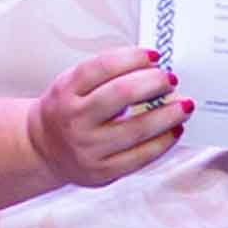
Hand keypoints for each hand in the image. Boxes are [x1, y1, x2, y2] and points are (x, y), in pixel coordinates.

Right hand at [33, 47, 187, 186]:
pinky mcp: (103, 171)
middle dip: (153, 83)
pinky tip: (175, 130)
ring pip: (137, 128)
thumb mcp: (73, 85)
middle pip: (121, 94)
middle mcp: (75, 119)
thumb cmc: (67, 111)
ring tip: (184, 105)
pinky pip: (140, 156)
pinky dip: (163, 142)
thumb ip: (106, 75)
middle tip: (171, 79)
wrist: (43, 149)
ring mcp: (88, 147)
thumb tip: (153, 68)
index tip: (154, 55)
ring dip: (168, 114)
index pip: (102, 67)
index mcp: (66, 91)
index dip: (132, 58)